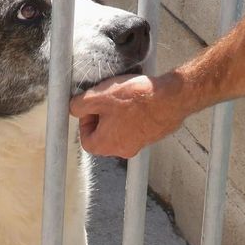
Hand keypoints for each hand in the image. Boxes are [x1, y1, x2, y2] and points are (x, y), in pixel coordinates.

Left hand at [69, 72, 189, 158]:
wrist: (170, 99)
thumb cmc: (136, 99)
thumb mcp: (98, 97)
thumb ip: (78, 105)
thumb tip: (74, 108)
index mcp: (106, 144)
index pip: (86, 140)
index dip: (85, 121)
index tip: (91, 106)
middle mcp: (123, 149)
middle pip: (104, 136)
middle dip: (102, 116)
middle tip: (107, 98)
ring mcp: (140, 143)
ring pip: (121, 129)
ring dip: (118, 113)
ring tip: (124, 96)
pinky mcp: (153, 134)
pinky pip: (137, 125)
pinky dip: (134, 113)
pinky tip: (138, 98)